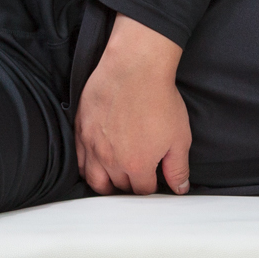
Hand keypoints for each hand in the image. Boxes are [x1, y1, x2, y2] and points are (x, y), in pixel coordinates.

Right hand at [75, 14, 190, 195]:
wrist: (135, 67)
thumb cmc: (159, 99)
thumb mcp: (179, 137)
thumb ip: (178, 168)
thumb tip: (180, 188)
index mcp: (137, 166)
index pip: (142, 190)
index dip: (151, 186)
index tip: (154, 178)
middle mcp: (111, 160)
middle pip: (118, 186)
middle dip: (130, 184)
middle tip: (137, 175)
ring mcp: (92, 145)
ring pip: (94, 179)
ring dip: (105, 182)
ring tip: (115, 177)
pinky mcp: (80, 129)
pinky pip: (79, 159)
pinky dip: (87, 166)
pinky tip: (96, 161)